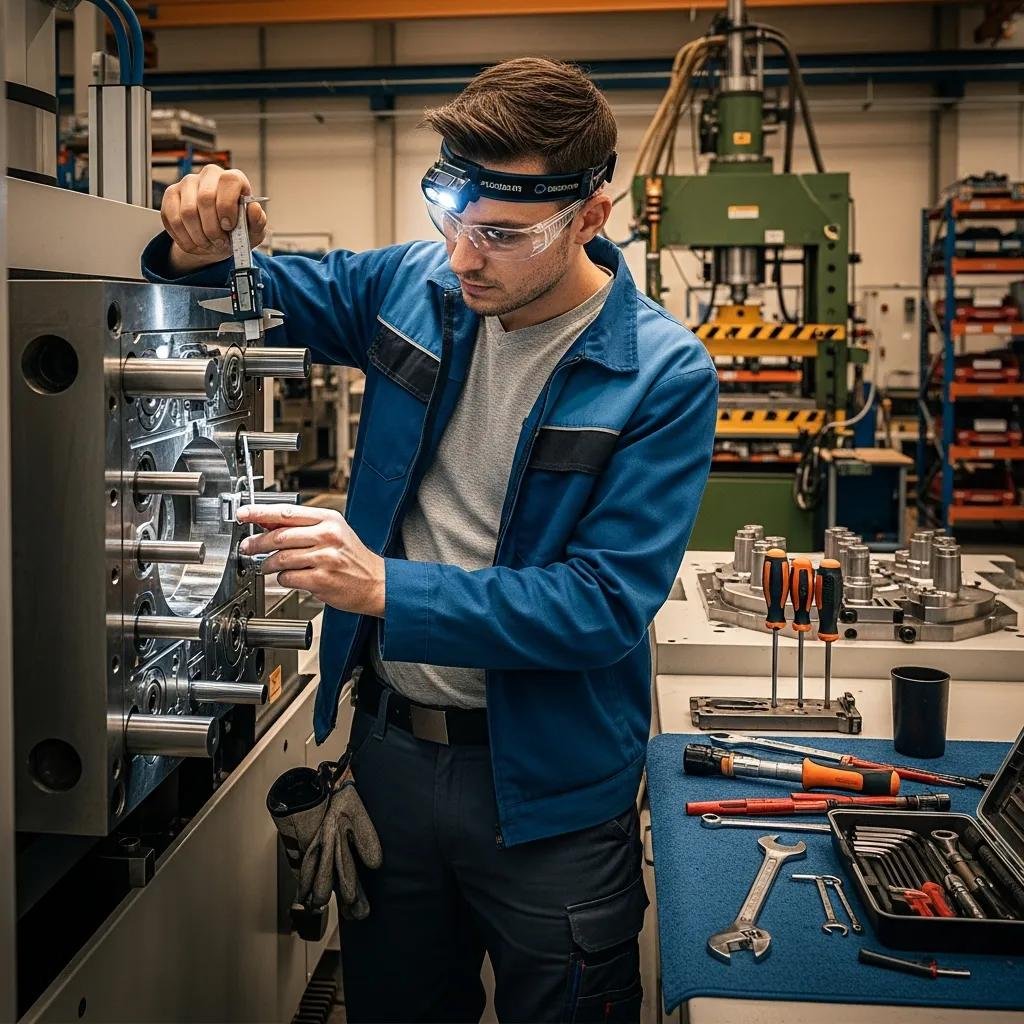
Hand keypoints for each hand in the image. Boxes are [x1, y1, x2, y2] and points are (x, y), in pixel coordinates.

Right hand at [161, 165, 267, 274]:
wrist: (217, 239)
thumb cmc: (237, 231)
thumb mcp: (254, 230)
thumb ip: (257, 221)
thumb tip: (254, 208)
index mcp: (233, 179)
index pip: (229, 181)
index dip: (227, 206)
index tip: (229, 226)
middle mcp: (209, 175)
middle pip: (205, 198)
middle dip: (212, 228)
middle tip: (219, 243)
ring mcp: (188, 183)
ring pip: (187, 212)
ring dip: (199, 237)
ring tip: (208, 244)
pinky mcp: (171, 195)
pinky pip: (173, 219)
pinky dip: (184, 238)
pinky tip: (194, 243)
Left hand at [237, 505, 384, 616]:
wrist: (376, 582)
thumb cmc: (352, 559)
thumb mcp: (333, 533)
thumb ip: (303, 527)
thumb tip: (268, 524)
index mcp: (329, 520)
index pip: (287, 512)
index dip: (260, 513)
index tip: (244, 513)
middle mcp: (328, 536)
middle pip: (280, 536)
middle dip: (257, 543)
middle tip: (247, 547)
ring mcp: (325, 558)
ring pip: (281, 558)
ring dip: (267, 565)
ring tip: (265, 566)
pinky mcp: (321, 579)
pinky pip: (288, 577)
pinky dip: (282, 578)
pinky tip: (287, 577)